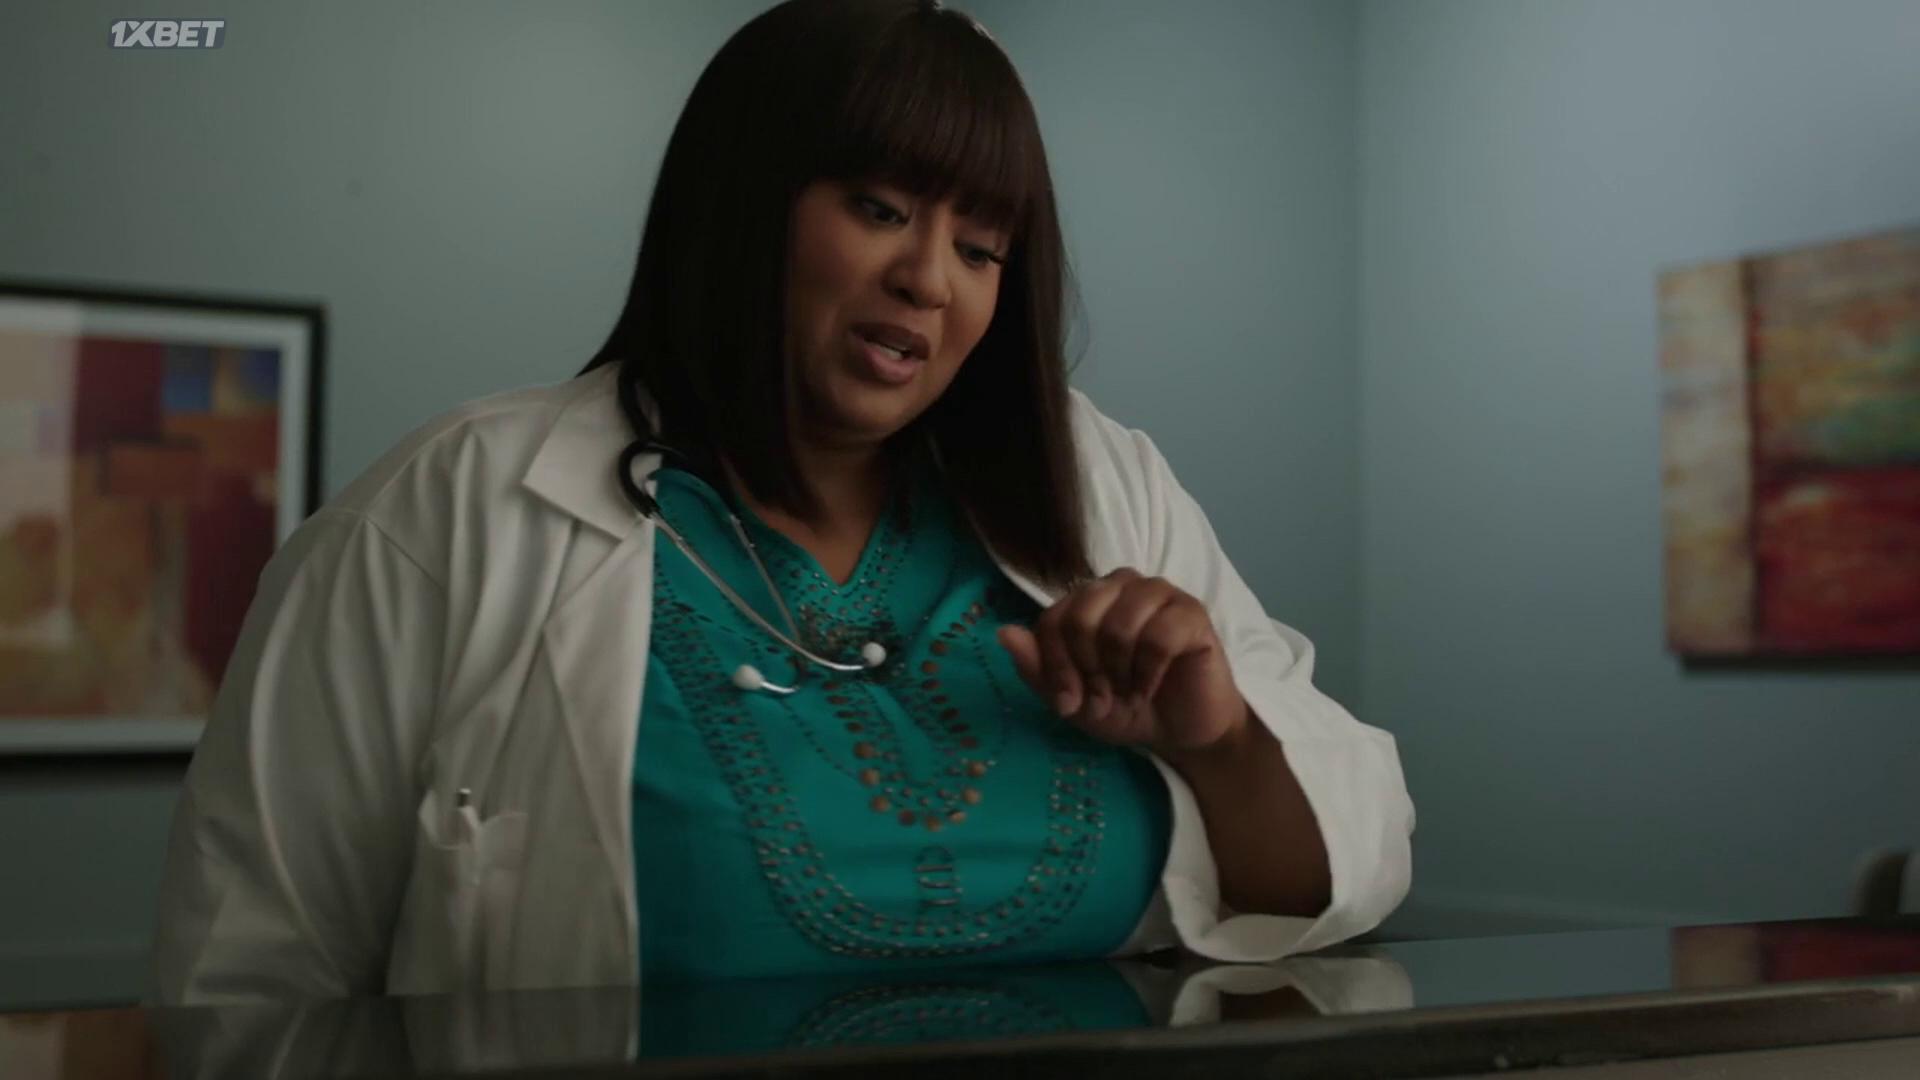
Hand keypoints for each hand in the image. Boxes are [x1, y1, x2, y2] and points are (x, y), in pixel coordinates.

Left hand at [995, 569, 1247, 753]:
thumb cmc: (1126, 708)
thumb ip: (1037, 669)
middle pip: (1081, 617)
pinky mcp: (1192, 613)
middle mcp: (1121, 586)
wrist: (1181, 732)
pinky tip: (1150, 687)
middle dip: (1087, 670)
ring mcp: (1159, 594)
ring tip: (1128, 694)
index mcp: (1088, 599)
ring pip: (1120, 623)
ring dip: (1119, 672)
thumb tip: (1003, 633)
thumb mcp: (1071, 700)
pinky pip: (1159, 636)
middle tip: (1102, 699)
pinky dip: (1149, 672)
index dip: (1055, 666)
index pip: (1053, 619)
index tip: (1068, 704)